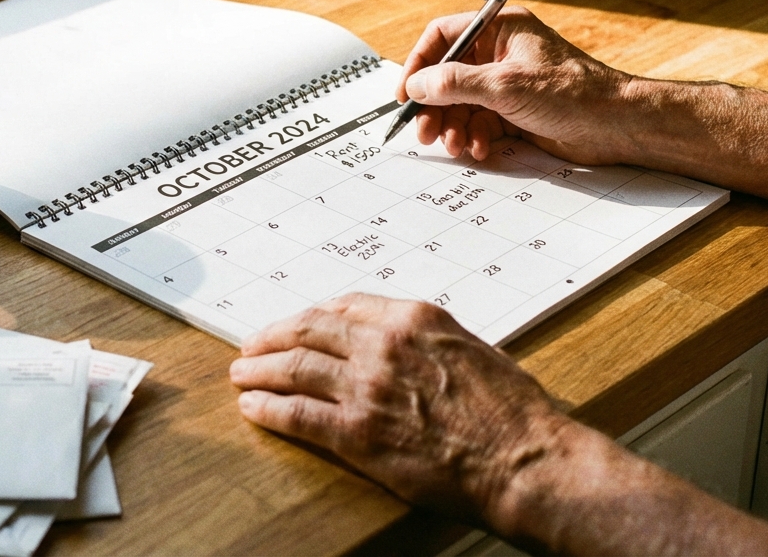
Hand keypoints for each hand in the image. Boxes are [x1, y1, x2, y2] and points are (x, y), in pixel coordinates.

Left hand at [229, 294, 570, 526]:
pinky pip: (298, 415)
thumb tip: (397, 343)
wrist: (525, 459)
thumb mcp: (471, 349)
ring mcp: (368, 388)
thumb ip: (426, 340)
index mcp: (414, 318)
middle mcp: (384, 344)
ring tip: (242, 375)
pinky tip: (254, 409)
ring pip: (294, 369)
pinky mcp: (358, 433)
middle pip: (308, 331)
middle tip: (251, 346)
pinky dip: (269, 409)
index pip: (343, 307)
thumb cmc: (512, 411)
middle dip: (272, 337)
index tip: (293, 324)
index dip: (309, 316)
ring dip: (260, 371)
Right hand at [399, 7, 634, 163]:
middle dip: (434, 106)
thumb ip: (455, 84)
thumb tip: (417, 85)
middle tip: (424, 132)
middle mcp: (500, 53)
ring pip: (460, 104)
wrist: (615, 126)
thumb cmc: (572, 93)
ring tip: (454, 146)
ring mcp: (506, 84)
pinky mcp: (514, 112)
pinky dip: (474, 138)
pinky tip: (480, 149)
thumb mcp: (505, 85)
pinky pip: (479, 124)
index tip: (406, 94)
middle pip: (447, 76)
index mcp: (499, 29)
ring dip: (452, 127)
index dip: (419, 64)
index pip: (443, 37)